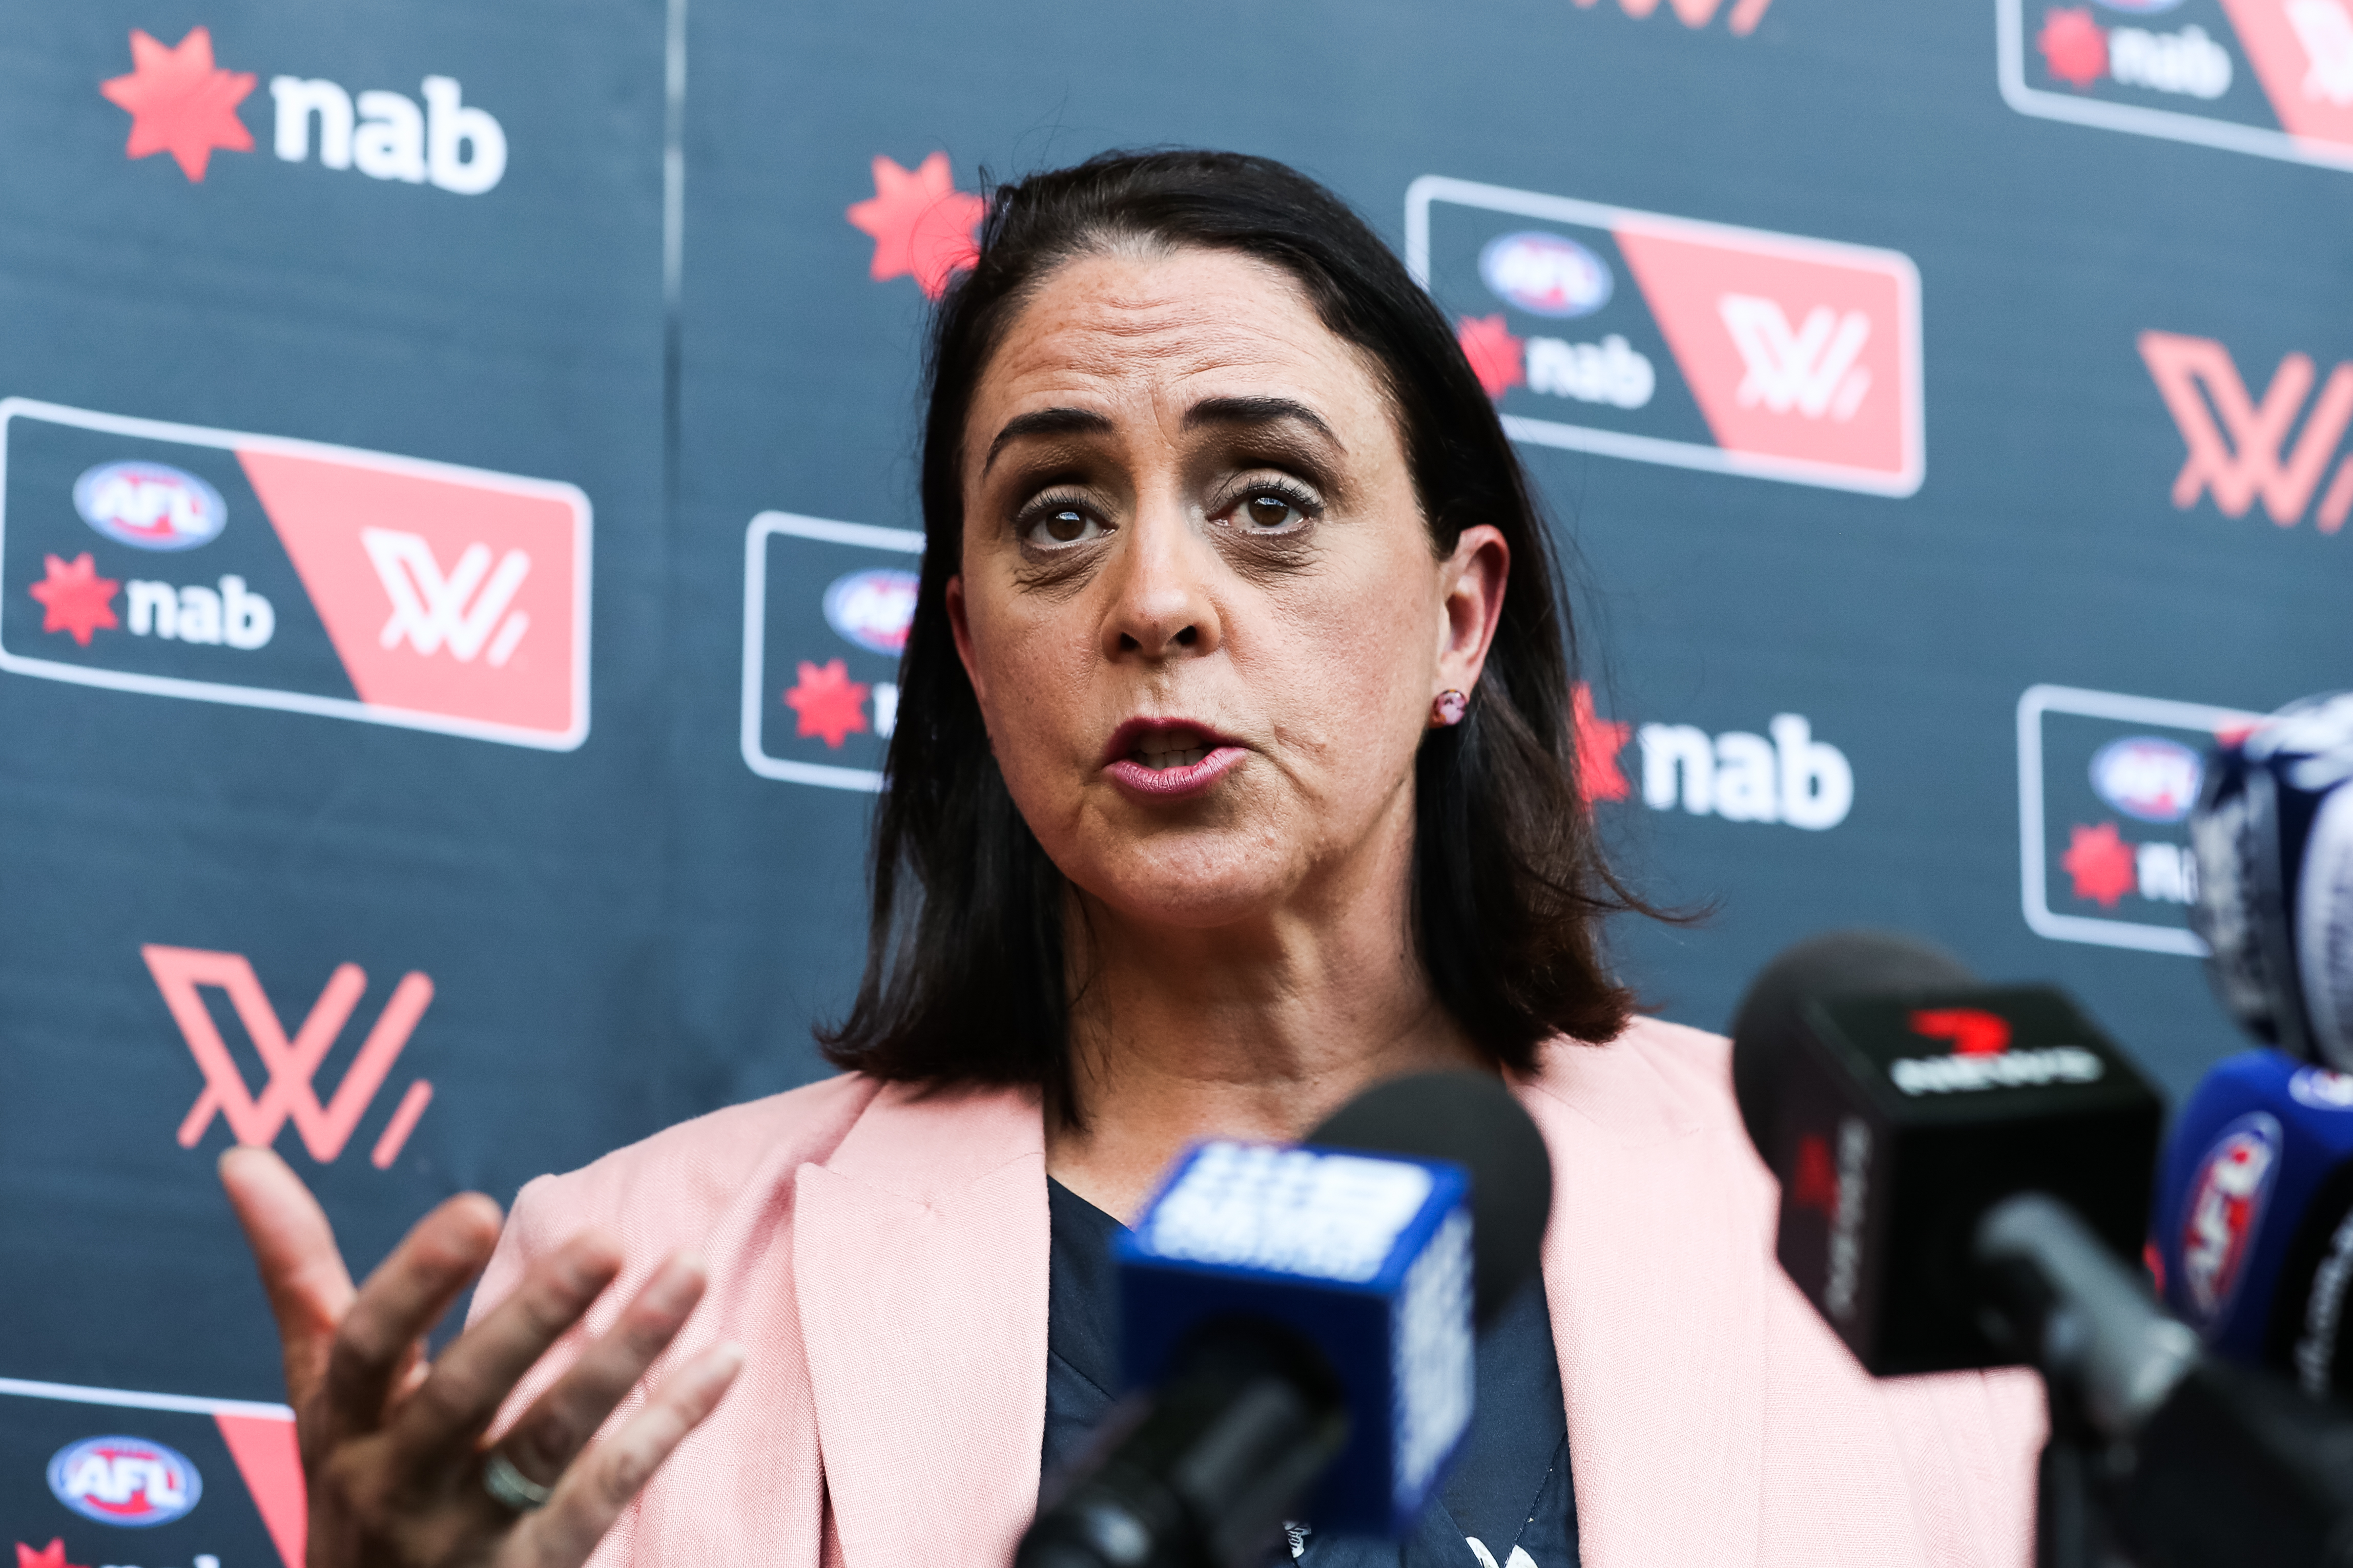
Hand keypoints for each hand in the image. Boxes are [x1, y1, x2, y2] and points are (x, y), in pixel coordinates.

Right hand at [219, 1147, 743, 1567]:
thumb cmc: (363, 1482)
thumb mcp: (322, 1392)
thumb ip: (296, 1276)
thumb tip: (238, 1153)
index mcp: (344, 1425)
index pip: (366, 1348)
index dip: (414, 1281)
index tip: (477, 1208)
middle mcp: (397, 1482)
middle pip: (462, 1397)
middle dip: (533, 1317)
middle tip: (609, 1238)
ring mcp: (468, 1533)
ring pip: (549, 1442)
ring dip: (627, 1354)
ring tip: (693, 1268)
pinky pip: (608, 1489)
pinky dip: (669, 1421)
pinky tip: (725, 1357)